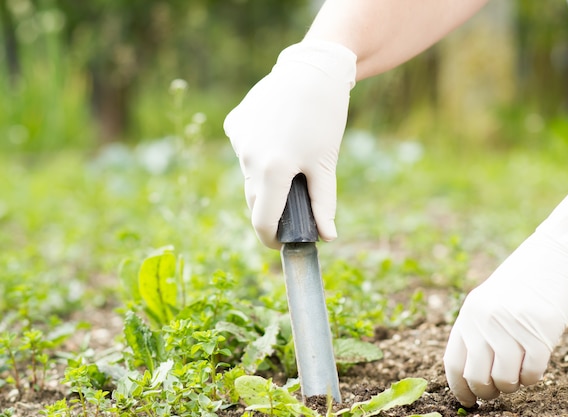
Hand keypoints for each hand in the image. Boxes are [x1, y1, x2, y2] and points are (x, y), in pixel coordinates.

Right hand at [224, 40, 356, 248]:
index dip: (271, 238)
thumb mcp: (325, 164)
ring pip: (249, 173)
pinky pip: (244, 150)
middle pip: (255, 199)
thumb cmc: (324, 119)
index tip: (281, 243)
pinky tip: (276, 136)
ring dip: (265, 177)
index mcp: (273, 171)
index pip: (262, 221)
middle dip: (271, 207)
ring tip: (289, 156)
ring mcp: (238, 139)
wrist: (312, 71)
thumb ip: (324, 204)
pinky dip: (258, 152)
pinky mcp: (234, 124)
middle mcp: (248, 157)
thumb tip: (328, 238)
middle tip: (293, 201)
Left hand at [444, 176, 567, 406]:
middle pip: (476, 377)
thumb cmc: (519, 288)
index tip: (467, 401)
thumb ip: (476, 334)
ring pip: (504, 380)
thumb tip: (471, 378)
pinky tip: (534, 364)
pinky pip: (531, 374)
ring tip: (517, 372)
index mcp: (468, 315)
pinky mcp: (539, 333)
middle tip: (497, 389)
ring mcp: (511, 327)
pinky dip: (532, 378)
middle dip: (487, 392)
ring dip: (512, 385)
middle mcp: (484, 322)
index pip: (453, 363)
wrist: (553, 261)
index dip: (459, 388)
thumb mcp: (486, 304)